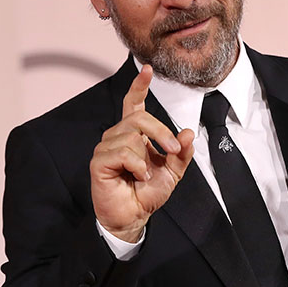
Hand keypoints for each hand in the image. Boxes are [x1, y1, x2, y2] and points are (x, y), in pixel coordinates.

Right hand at [90, 65, 195, 241]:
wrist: (133, 217)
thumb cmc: (147, 193)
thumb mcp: (173, 172)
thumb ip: (181, 153)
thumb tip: (188, 133)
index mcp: (133, 134)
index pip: (133, 104)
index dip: (139, 86)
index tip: (147, 69)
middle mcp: (117, 136)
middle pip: (139, 118)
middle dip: (162, 133)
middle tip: (173, 152)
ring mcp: (106, 147)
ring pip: (131, 136)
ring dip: (147, 158)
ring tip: (146, 175)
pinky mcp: (99, 161)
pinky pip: (123, 152)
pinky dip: (137, 165)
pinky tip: (137, 176)